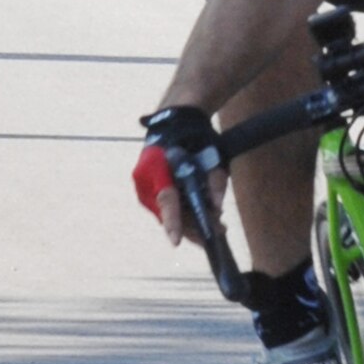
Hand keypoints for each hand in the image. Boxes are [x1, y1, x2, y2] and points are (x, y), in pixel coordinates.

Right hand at [134, 105, 226, 246]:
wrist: (175, 123)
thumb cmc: (194, 137)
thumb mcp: (211, 156)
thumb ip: (215, 181)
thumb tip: (218, 208)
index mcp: (157, 166)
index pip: (166, 199)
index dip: (173, 221)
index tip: (175, 241)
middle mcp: (144, 179)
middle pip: (168, 213)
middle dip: (193, 226)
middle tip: (220, 231)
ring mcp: (143, 186)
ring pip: (167, 214)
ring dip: (190, 222)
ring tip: (217, 224)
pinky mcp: (147, 190)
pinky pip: (165, 208)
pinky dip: (183, 214)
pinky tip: (203, 217)